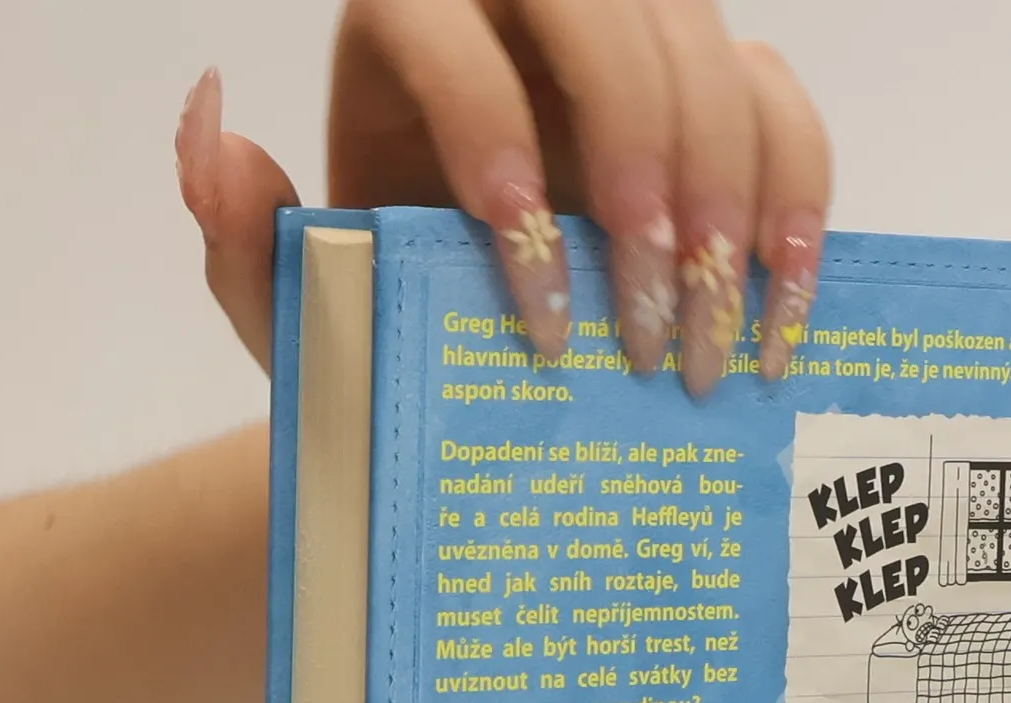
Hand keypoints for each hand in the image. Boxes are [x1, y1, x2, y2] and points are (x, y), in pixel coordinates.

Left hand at [176, 1, 829, 393]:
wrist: (461, 359)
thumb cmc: (379, 324)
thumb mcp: (298, 310)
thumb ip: (246, 242)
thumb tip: (212, 129)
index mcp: (405, 31)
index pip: (452, 31)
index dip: (498, 143)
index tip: (538, 306)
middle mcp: (527, 11)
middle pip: (607, 14)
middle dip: (642, 165)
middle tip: (645, 328)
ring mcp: (635, 47)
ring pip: (713, 50)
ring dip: (730, 197)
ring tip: (707, 343)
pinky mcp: (715, 98)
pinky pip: (782, 106)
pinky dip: (798, 203)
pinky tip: (777, 309)